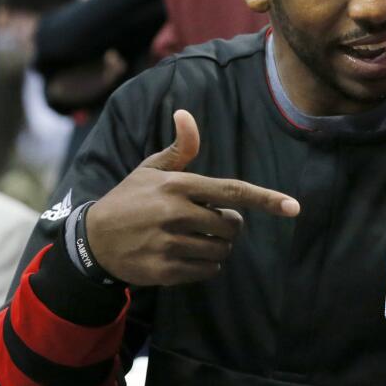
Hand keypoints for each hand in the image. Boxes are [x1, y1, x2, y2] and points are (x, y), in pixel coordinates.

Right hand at [85, 110, 299, 286]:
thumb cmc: (129, 200)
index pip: (233, 191)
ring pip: (222, 251)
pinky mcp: (165, 270)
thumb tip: (186, 113)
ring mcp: (170, 243)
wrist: (91, 241)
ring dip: (218, 249)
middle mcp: (176, 213)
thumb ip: (179, 148)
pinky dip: (205, 267)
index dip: (266, 199)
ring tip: (195, 240)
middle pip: (232, 227)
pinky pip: (208, 272)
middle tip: (207, 223)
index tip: (294, 207)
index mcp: (179, 186)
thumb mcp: (150, 170)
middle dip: (228, 227)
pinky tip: (186, 256)